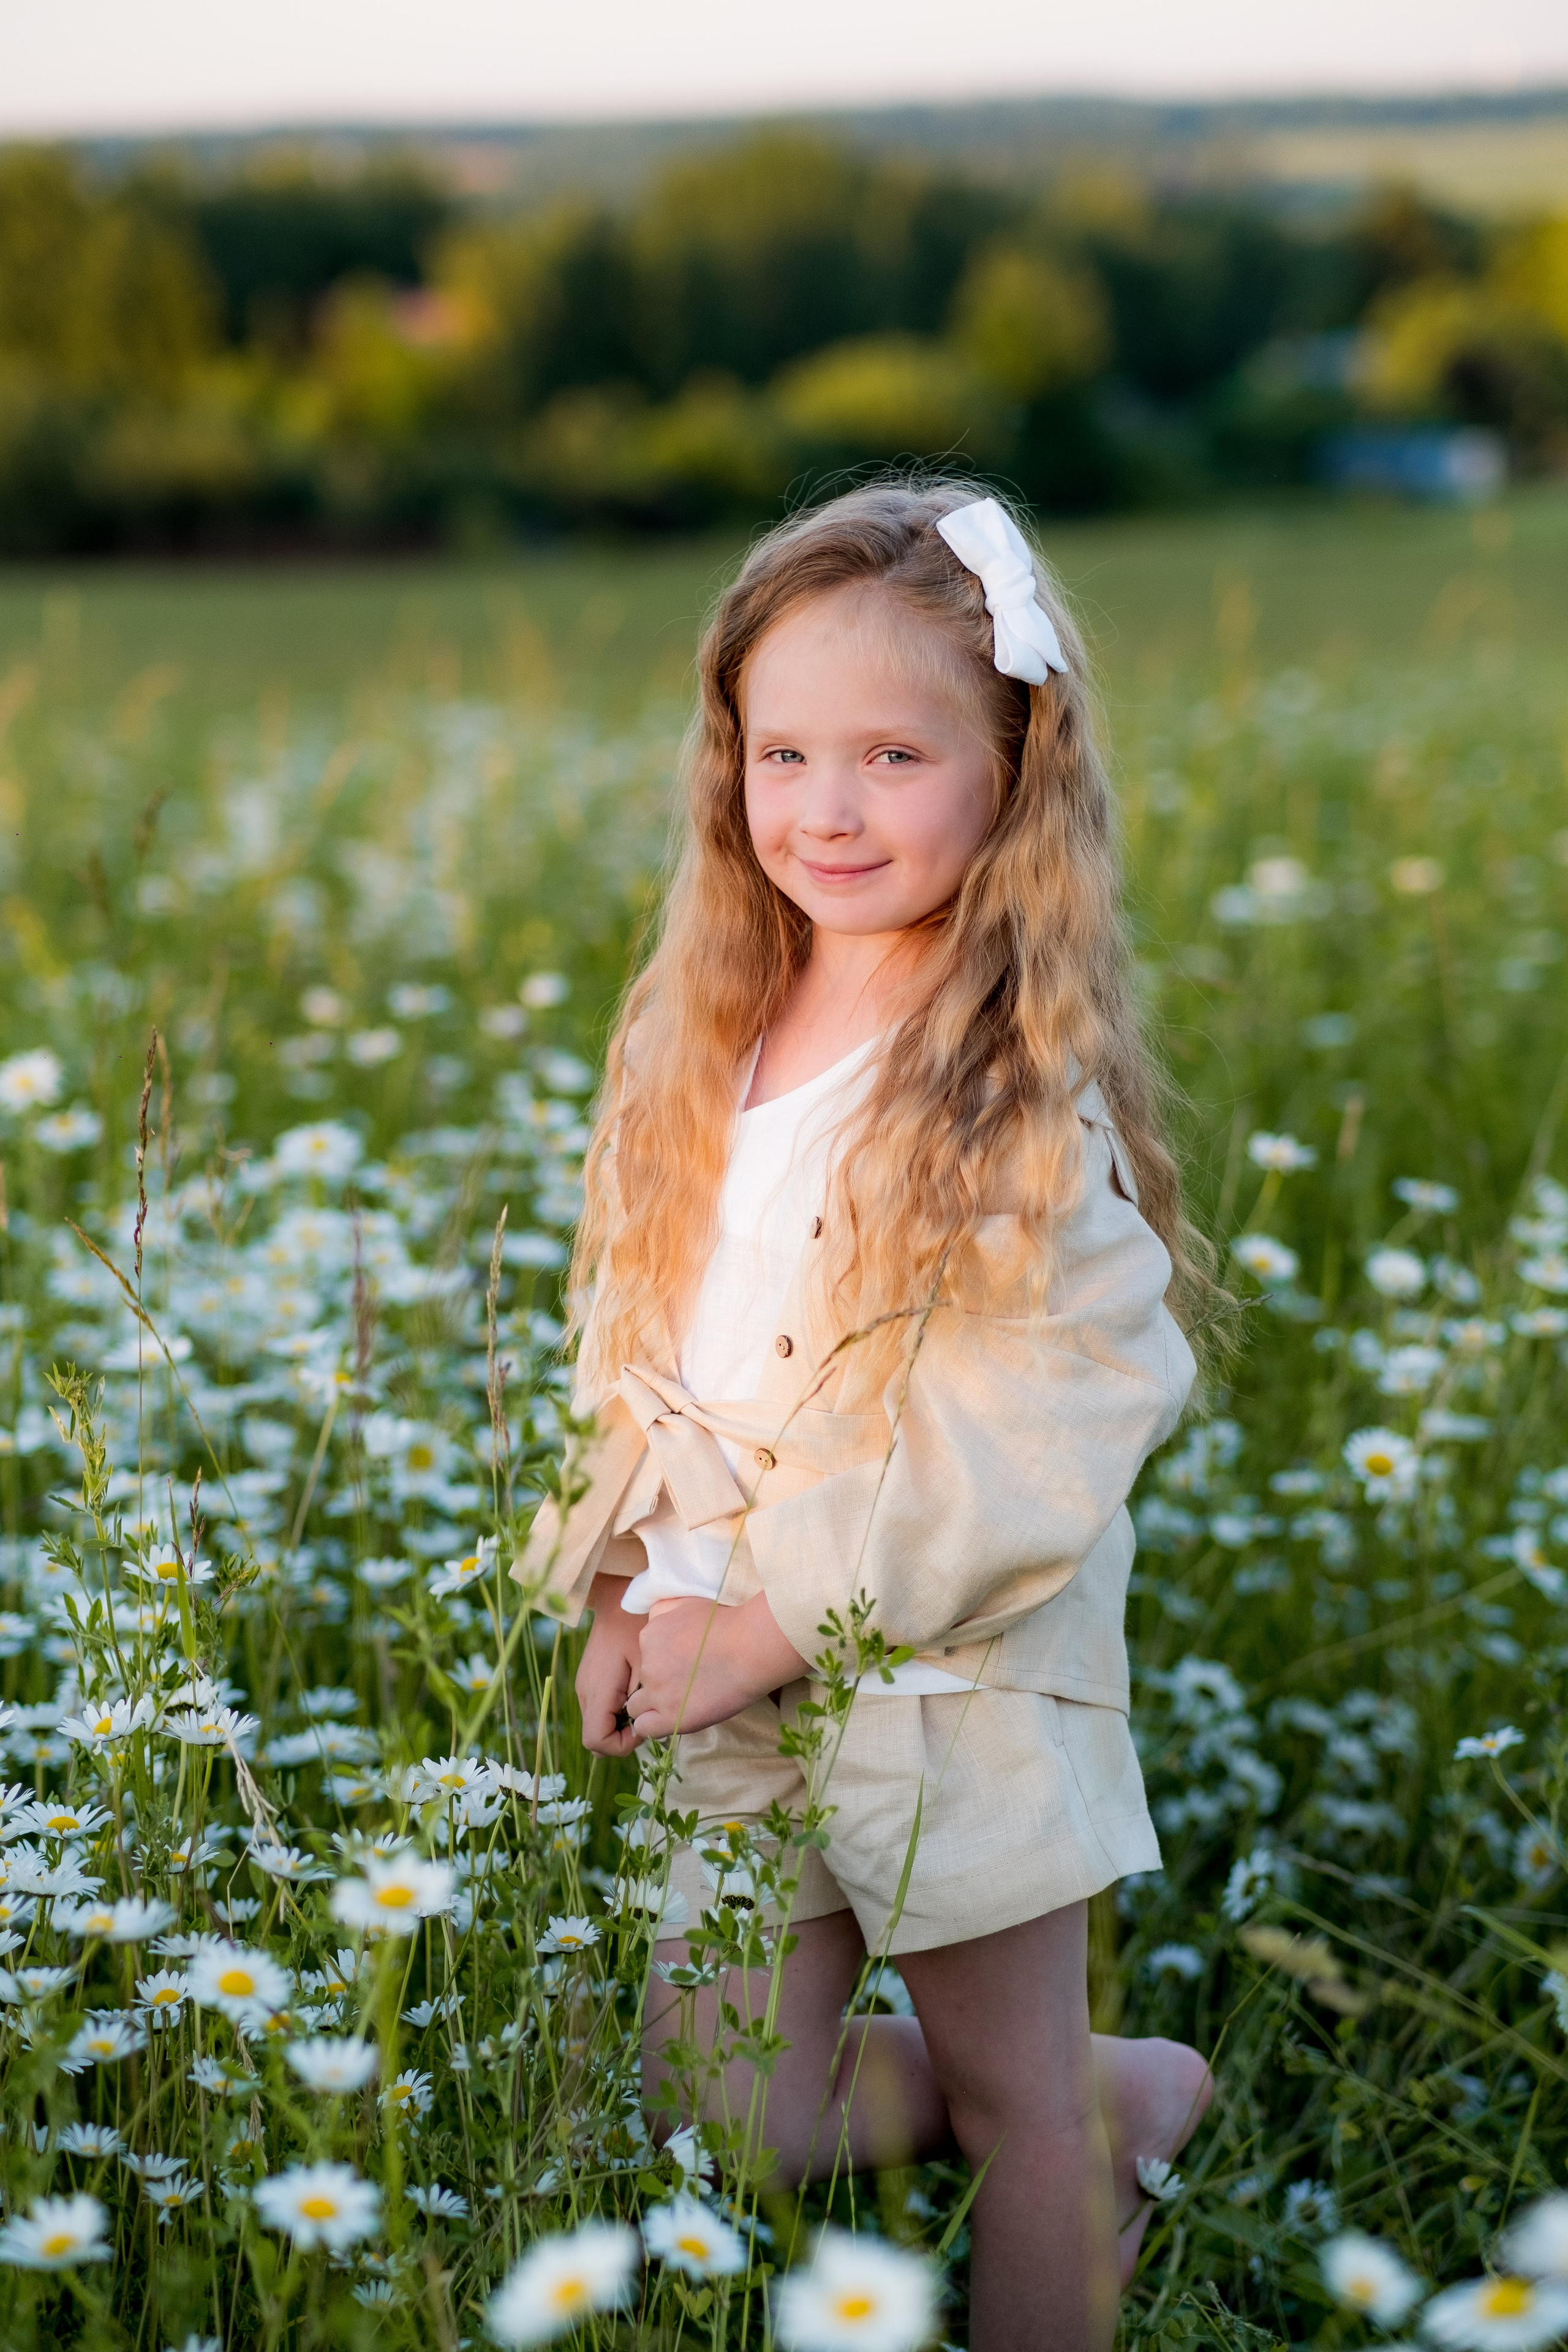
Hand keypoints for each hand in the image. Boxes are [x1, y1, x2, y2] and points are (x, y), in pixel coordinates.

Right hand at [575, 1575, 643, 1757]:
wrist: (619, 1595)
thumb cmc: (638, 1626)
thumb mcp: (647, 1664)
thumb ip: (643, 1700)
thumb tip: (641, 1729)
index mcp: (597, 1690)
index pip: (597, 1741)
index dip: (622, 1745)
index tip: (644, 1725)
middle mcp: (584, 1692)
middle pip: (596, 1737)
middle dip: (622, 1736)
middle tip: (648, 1715)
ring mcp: (585, 1685)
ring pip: (598, 1723)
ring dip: (620, 1723)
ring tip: (644, 1701)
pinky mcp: (590, 1678)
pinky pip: (600, 1707)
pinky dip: (616, 1710)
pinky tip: (636, 1691)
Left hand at [624, 1592, 808, 1741]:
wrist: (749, 1648)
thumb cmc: (726, 1622)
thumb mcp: (687, 1602)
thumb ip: (664, 1611)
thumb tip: (654, 1621)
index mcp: (649, 1636)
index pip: (644, 1656)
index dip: (662, 1663)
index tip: (683, 1665)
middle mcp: (647, 1665)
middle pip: (642, 1680)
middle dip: (658, 1683)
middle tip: (685, 1683)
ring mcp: (657, 1693)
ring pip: (637, 1706)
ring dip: (653, 1706)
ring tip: (679, 1703)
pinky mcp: (670, 1717)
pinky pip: (645, 1728)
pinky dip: (655, 1725)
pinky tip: (673, 1718)